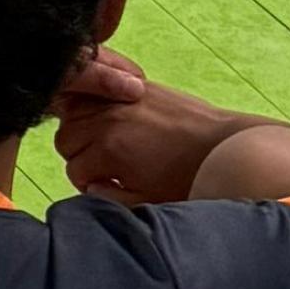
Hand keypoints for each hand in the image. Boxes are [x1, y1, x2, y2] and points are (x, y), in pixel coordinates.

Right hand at [51, 53, 232, 202]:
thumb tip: (92, 187)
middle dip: (79, 155)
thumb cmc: (189, 181)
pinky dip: (93, 103)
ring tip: (104, 142)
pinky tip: (110, 120)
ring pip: (73, 111)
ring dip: (82, 128)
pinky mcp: (135, 86)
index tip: (106, 186)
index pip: (73, 168)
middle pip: (66, 137)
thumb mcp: (147, 201)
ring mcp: (120, 98)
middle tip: (103, 166)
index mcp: (110, 150)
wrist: (224, 150)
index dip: (88, 182)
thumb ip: (111, 199)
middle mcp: (108, 119)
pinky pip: (96, 89)